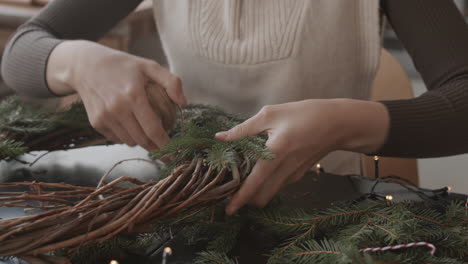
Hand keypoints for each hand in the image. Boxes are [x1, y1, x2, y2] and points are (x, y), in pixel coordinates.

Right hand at [46, 40, 186, 149]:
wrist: (85, 65)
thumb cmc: (123, 66)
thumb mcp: (149, 66)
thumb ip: (171, 82)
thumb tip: (183, 103)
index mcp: (133, 96)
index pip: (153, 129)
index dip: (165, 145)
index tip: (174, 154)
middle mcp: (117, 109)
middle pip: (142, 140)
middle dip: (156, 147)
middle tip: (165, 147)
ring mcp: (105, 117)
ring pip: (130, 142)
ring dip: (142, 141)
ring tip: (148, 131)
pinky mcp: (96, 123)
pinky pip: (117, 139)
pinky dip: (127, 137)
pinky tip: (130, 125)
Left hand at [215, 99, 389, 214]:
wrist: (338, 123)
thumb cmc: (304, 114)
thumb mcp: (271, 114)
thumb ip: (243, 129)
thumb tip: (220, 137)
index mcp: (276, 152)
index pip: (254, 182)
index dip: (239, 198)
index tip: (226, 210)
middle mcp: (285, 169)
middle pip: (261, 198)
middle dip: (245, 200)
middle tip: (230, 191)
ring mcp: (293, 175)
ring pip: (269, 194)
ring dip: (255, 193)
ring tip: (240, 181)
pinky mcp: (298, 175)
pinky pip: (277, 186)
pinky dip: (265, 185)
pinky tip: (257, 171)